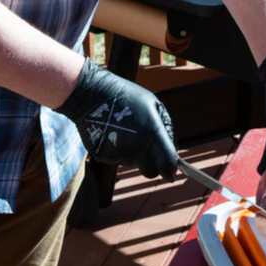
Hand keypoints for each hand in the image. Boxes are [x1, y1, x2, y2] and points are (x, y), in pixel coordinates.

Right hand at [55, 58, 177, 181]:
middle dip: (151, 163)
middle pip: (150, 171)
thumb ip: (165, 130)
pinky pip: (116, 158)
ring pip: (132, 163)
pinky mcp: (104, 156)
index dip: (170, 170)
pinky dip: (117, 149)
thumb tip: (173, 153)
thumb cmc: (128, 97)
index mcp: (153, 136)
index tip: (170, 171)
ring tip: (125, 129)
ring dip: (133, 152)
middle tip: (145, 146)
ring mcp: (119, 154)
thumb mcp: (154, 106)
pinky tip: (113, 132)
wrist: (93, 94)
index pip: (167, 165)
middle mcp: (137, 149)